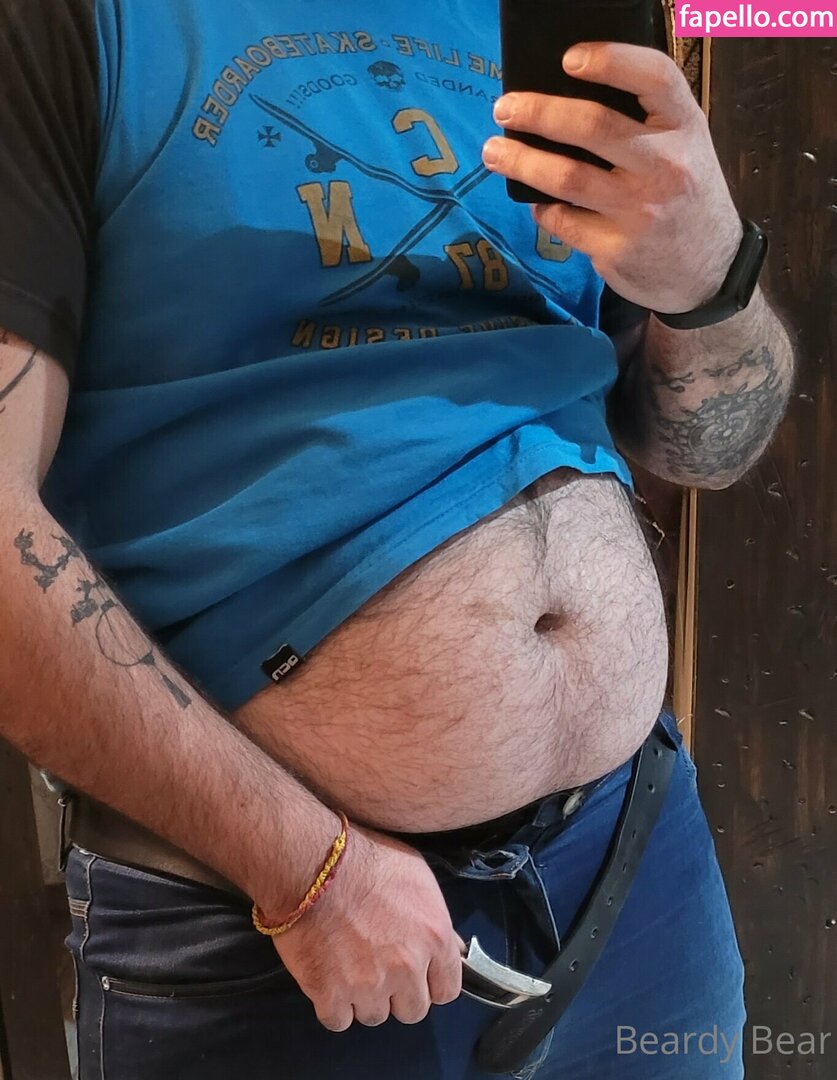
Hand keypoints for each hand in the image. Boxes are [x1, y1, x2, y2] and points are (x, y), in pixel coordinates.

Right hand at [266, 824, 464, 1030]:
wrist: (313, 865)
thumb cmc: (367, 860)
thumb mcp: (417, 876)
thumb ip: (437, 919)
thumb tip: (454, 948)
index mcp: (434, 937)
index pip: (447, 990)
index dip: (431, 982)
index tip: (417, 974)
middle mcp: (407, 967)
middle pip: (412, 1011)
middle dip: (398, 993)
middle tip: (379, 968)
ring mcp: (368, 985)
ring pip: (375, 1017)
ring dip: (364, 998)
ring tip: (349, 967)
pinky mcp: (330, 994)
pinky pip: (339, 1020)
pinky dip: (333, 1005)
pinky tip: (328, 978)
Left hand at [482, 42, 742, 313]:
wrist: (709, 271)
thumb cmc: (686, 196)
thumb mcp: (687, 147)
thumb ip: (646, 121)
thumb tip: (566, 99)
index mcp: (686, 127)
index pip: (655, 78)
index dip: (611, 60)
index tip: (568, 59)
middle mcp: (666, 166)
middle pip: (593, 125)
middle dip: (538, 113)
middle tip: (504, 110)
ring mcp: (641, 212)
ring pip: (567, 177)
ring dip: (521, 162)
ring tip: (494, 152)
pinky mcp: (617, 250)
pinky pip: (563, 222)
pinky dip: (542, 209)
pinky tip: (535, 201)